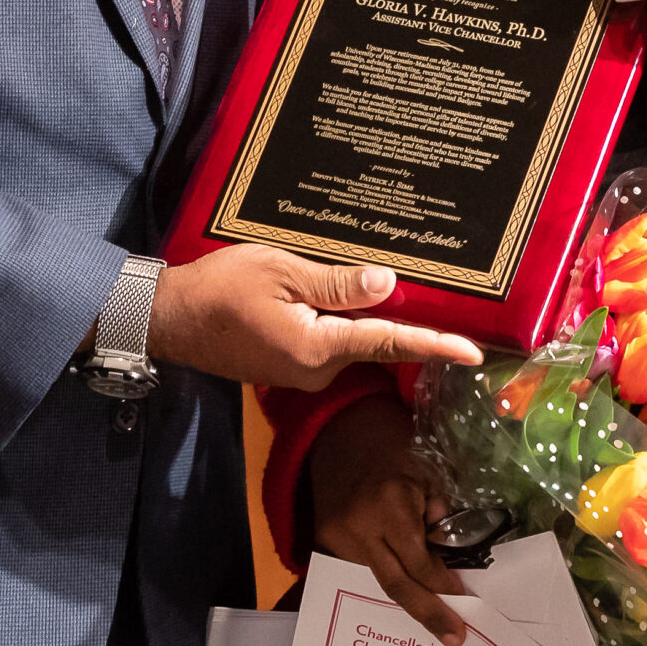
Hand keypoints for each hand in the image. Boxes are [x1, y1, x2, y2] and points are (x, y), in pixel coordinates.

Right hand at [147, 244, 482, 388]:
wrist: (171, 318)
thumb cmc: (221, 289)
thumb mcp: (282, 272)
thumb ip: (337, 283)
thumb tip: (388, 285)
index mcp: (318, 348)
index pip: (389, 344)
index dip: (436, 346)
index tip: (474, 355)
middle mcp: (316, 371)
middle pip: (374, 343)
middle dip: (401, 322)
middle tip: (438, 295)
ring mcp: (302, 373)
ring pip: (351, 342)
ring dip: (366, 318)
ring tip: (383, 284)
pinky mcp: (289, 366)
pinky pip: (329, 343)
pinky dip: (342, 323)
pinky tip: (344, 297)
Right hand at [308, 394, 467, 645]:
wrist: (340, 430)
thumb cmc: (392, 446)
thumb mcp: (426, 473)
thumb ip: (437, 514)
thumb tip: (445, 554)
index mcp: (390, 504)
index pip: (420, 561)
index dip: (443, 584)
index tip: (462, 599)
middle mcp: (360, 526)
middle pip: (396, 583)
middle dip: (428, 611)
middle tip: (454, 637)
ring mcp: (337, 535)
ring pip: (375, 579)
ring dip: (405, 595)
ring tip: (432, 616)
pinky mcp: (324, 538)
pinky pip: (357, 568)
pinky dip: (381, 576)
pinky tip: (402, 588)